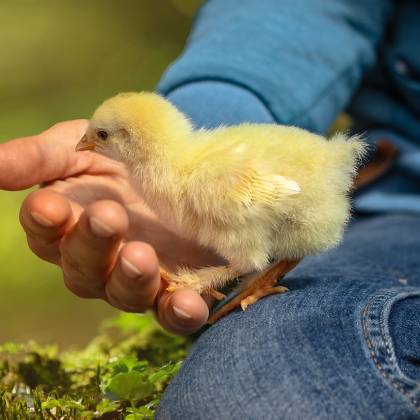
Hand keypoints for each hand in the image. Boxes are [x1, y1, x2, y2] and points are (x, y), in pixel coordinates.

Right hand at [0, 120, 222, 334]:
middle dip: (92, 245)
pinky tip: (187, 304)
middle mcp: (99, 259)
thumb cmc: (120, 153)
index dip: (45, 221)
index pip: (46, 231)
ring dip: (131, 279)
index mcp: (69, 224)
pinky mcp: (178, 288)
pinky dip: (179, 312)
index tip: (50, 206)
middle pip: (83, 269)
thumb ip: (40, 157)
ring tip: (140, 256)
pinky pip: (173, 311)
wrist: (178, 163)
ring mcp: (138, 277)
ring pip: (124, 294)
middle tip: (108, 216)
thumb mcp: (82, 146)